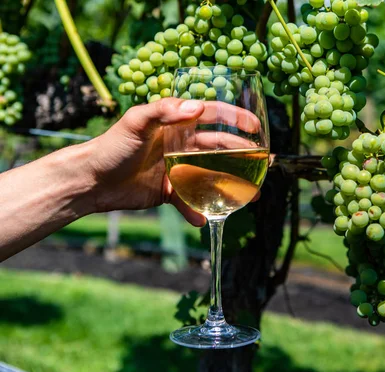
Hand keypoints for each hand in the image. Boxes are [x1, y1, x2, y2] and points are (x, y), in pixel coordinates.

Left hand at [86, 98, 260, 226]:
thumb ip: (163, 112)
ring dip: (229, 186)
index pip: (212, 116)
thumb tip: (197, 107)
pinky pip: (189, 201)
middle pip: (218, 147)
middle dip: (241, 156)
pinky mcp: (169, 191)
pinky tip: (204, 219)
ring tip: (249, 197)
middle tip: (262, 166)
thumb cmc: (110, 147)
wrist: (90, 182)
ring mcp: (177, 169)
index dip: (235, 119)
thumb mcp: (134, 123)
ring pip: (210, 176)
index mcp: (175, 124)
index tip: (256, 127)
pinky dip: (197, 211)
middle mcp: (180, 145)